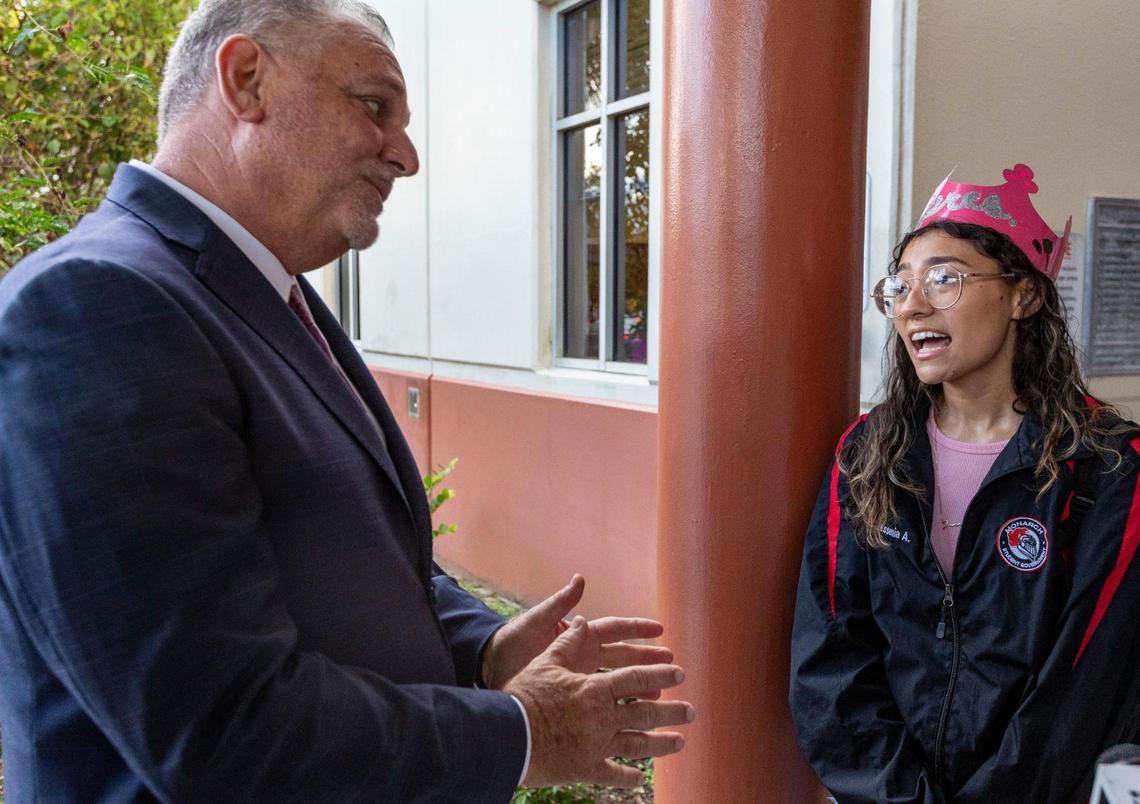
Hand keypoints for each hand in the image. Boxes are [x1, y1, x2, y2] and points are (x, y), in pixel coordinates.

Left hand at [482, 575, 672, 689]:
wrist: (489, 669)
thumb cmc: (512, 641)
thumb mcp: (536, 621)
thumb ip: (560, 603)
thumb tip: (580, 578)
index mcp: (577, 633)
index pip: (614, 629)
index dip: (638, 629)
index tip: (661, 630)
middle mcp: (582, 654)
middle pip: (622, 656)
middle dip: (646, 659)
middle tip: (672, 665)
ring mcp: (578, 676)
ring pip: (615, 680)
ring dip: (637, 685)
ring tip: (660, 694)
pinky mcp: (570, 695)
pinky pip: (599, 701)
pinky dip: (615, 706)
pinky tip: (631, 718)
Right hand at [505, 616, 694, 788]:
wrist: (509, 735)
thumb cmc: (525, 695)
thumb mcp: (546, 662)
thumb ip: (568, 643)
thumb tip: (581, 620)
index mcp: (596, 689)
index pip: (636, 678)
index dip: (659, 674)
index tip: (679, 674)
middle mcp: (603, 718)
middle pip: (645, 713)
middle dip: (671, 711)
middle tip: (691, 711)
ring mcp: (597, 745)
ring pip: (638, 745)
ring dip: (661, 744)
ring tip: (680, 742)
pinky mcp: (586, 768)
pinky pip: (613, 774)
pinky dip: (628, 776)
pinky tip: (639, 778)